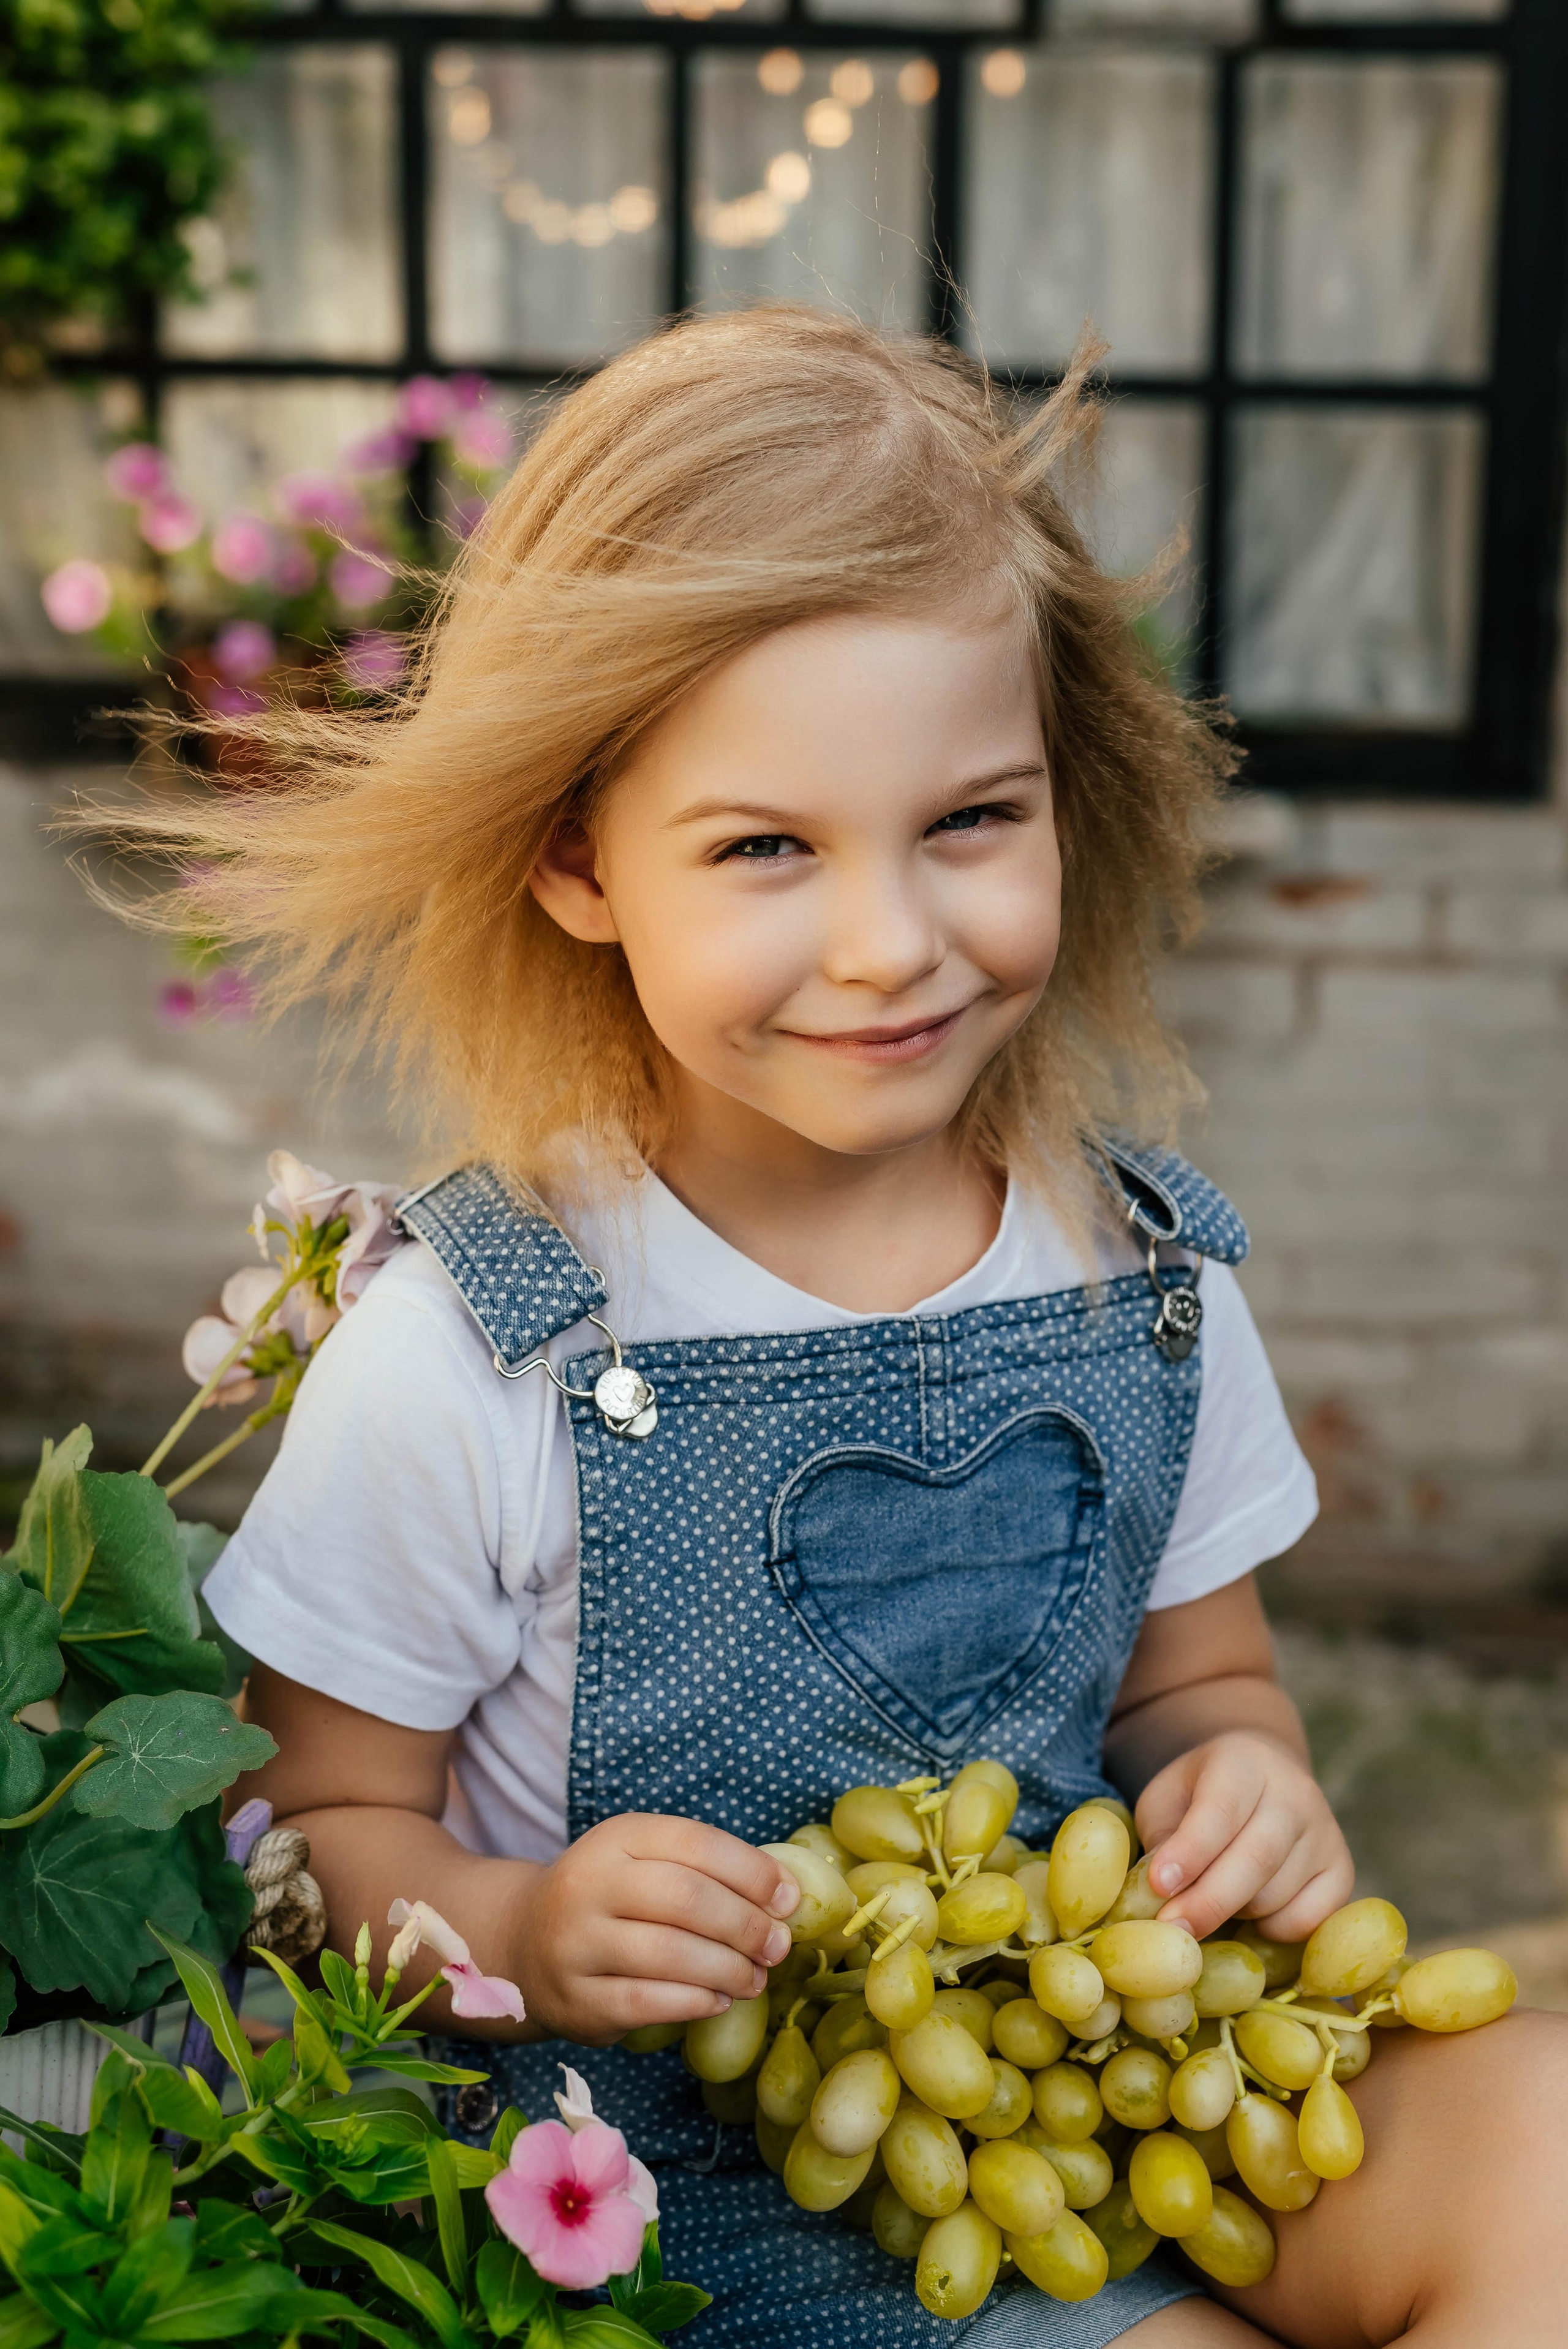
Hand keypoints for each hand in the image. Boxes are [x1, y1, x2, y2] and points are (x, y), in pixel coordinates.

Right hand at [507, 1812, 799, 2045]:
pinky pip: (648, 2003)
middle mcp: (589, 1884)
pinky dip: (696, 2002)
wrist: (525, 1943)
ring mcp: (577, 1944)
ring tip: (755, 1978)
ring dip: (728, 1970)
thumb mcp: (646, 1862)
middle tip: (777, 1946)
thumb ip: (709, 1871)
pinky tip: (718, 2000)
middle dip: (746, 1925)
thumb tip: (788, 1897)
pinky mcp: (576, 2000)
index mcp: (617, 1838)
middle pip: (685, 1898)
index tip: (787, 1898)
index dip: (752, 1871)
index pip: (695, 1843)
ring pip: (669, 1955)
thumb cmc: (612, 1899)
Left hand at [1134, 1730, 1354, 1944]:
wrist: (1261, 1780)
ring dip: (1235, 1914)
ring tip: (1208, 1904)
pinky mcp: (1342, 1870)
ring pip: (1278, 1894)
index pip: (1220, 1810)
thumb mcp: (1168, 1799)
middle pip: (1256, 1858)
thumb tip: (1162, 1893)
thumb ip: (1162, 1838)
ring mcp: (1326, 1832)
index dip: (1190, 1852)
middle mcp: (1295, 1792)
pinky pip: (1309, 1919)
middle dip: (1208, 1901)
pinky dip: (1274, 1930)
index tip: (1159, 1885)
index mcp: (1243, 1762)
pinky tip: (1252, 1915)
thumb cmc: (1201, 1795)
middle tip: (1173, 1928)